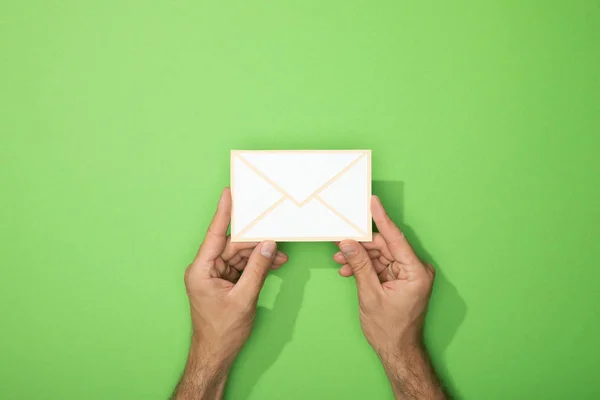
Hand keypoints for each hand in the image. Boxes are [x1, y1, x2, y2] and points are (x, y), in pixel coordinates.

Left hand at [173, 188, 287, 399]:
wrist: (216, 354)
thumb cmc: (222, 331)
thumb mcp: (244, 298)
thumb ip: (257, 269)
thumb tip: (268, 245)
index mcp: (201, 270)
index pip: (215, 234)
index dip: (223, 213)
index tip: (229, 193)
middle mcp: (205, 269)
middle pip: (232, 245)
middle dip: (254, 240)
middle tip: (274, 231)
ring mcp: (214, 275)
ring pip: (239, 255)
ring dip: (258, 255)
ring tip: (279, 254)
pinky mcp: (224, 282)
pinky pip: (241, 266)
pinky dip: (256, 265)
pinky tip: (273, 263)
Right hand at [333, 196, 444, 398]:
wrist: (396, 351)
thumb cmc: (389, 329)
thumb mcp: (370, 294)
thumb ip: (360, 265)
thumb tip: (348, 243)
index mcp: (416, 272)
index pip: (396, 238)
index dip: (382, 219)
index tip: (373, 202)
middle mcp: (416, 270)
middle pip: (386, 246)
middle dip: (362, 244)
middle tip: (342, 239)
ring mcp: (408, 275)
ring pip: (381, 255)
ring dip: (360, 257)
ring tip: (341, 259)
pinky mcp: (400, 279)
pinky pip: (381, 265)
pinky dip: (365, 267)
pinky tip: (349, 269)